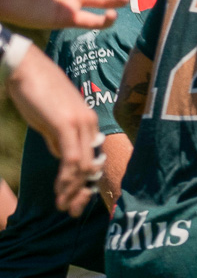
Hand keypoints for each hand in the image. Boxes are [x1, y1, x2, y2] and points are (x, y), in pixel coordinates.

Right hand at [6, 43, 100, 214]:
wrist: (22, 65)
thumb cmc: (32, 89)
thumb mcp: (49, 119)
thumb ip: (58, 138)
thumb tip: (63, 158)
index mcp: (89, 122)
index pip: (92, 158)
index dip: (86, 181)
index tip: (77, 199)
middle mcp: (90, 124)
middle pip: (92, 166)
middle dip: (82, 192)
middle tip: (73, 211)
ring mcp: (80, 124)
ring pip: (82, 167)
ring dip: (72, 190)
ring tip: (63, 207)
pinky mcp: (66, 125)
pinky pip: (71, 160)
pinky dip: (66, 179)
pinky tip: (60, 192)